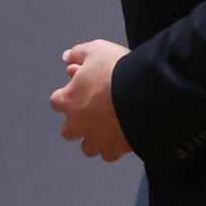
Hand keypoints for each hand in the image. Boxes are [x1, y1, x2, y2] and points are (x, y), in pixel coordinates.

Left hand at [49, 39, 132, 161]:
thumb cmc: (119, 69)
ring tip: (108, 127)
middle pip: (69, 132)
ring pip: (89, 148)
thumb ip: (78, 53)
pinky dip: (113, 148)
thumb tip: (67, 58)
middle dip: (78, 124)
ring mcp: (99, 139)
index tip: (80, 90)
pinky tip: (121, 136)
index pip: (57, 101)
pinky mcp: (118, 148)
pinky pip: (110, 155)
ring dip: (95, 139)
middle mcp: (79, 124)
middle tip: (92, 113)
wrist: (149, 91)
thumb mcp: (96, 50)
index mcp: (69, 100)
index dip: (69, 95)